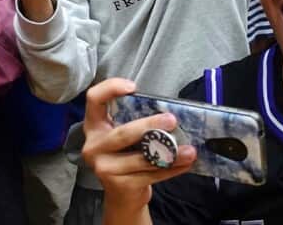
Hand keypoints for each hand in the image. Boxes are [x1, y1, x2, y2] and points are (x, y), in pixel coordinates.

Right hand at [83, 78, 195, 213]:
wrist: (122, 196)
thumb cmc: (127, 157)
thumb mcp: (125, 137)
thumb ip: (136, 121)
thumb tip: (168, 112)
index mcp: (94, 127)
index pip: (94, 100)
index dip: (110, 89)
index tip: (133, 87)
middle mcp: (94, 146)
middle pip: (123, 133)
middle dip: (149, 126)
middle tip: (172, 120)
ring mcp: (104, 168)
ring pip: (141, 158)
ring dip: (169, 153)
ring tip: (189, 150)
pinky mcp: (119, 185)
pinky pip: (150, 175)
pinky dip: (170, 169)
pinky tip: (184, 164)